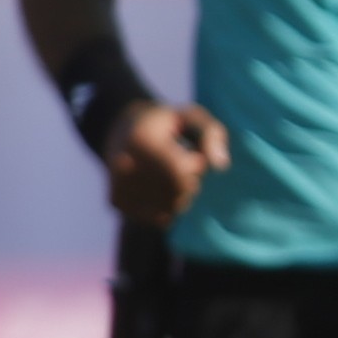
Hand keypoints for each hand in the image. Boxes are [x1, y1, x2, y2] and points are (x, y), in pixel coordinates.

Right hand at [103, 101, 228, 228]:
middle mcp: (123, 164)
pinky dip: (167, 208)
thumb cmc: (167, 125)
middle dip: (190, 183)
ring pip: (169, 210)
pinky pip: (158, 218)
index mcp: (141, 140)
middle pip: (176, 194)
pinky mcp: (117, 202)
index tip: (193, 155)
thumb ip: (211, 135)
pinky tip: (159, 188)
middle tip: (182, 165)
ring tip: (170, 176)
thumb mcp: (192, 118)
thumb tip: (221, 166)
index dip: (196, 168)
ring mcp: (118, 185)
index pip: (179, 173)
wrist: (120, 131)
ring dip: (181, 197)